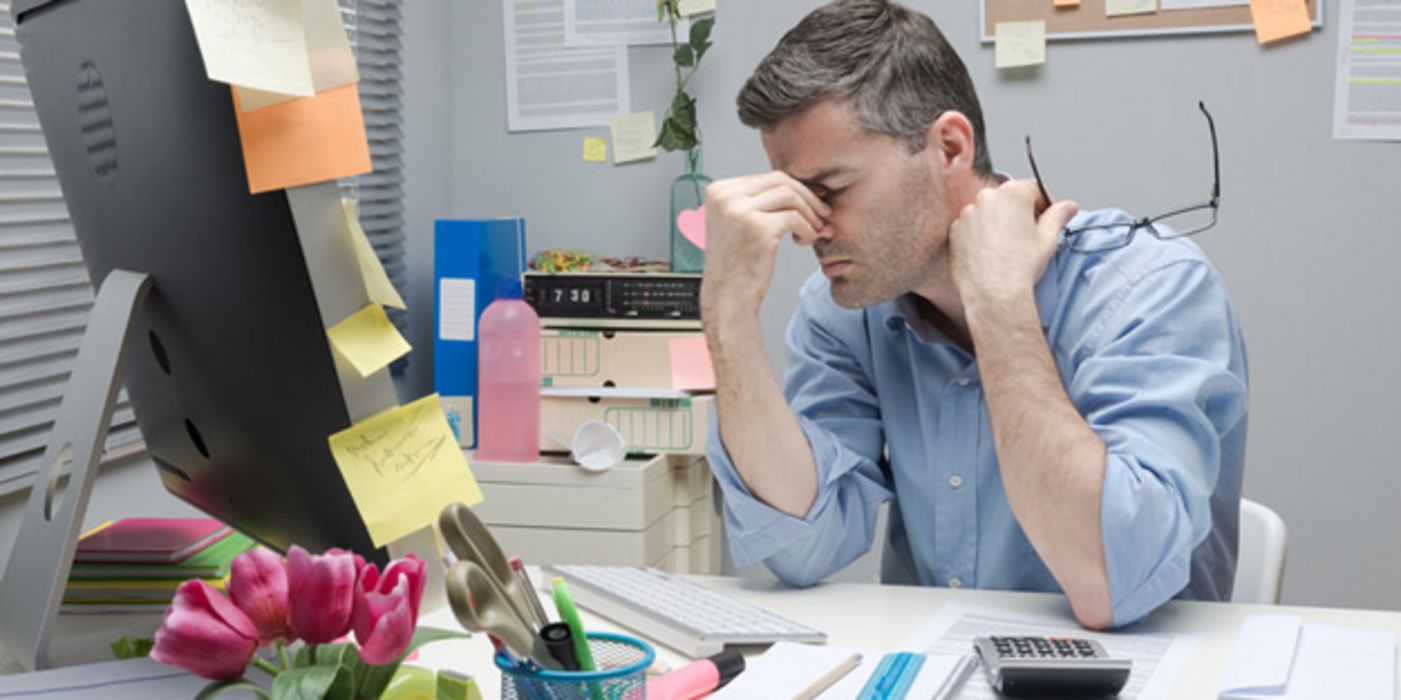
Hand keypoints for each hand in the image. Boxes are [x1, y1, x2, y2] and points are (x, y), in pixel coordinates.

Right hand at [700, 171, 829, 323]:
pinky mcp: (757, 227)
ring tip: (816, 230)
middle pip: (780, 181)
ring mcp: (739, 210)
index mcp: (718, 191)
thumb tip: (799, 184)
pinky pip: (795, 217)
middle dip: (807, 197)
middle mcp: (725, 196)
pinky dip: (807, 228)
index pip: (766, 178)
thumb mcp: (739, 224)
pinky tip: (805, 241)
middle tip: (823, 214)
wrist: (727, 299)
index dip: (796, 189)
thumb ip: (759, 201)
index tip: (813, 202)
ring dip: (810, 213)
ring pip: (790, 195)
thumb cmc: (737, 265)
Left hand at [948, 179, 1078, 310]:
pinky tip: (989, 252)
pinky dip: (979, 234)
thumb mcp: (1048, 239)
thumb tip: (1068, 206)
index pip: (1032, 188)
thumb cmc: (1019, 267)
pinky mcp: (955, 230)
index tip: (1046, 216)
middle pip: (1008, 198)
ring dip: (997, 222)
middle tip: (1027, 235)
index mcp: (1013, 194)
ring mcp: (968, 214)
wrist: (993, 293)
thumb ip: (1058, 216)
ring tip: (1006, 247)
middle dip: (1019, 212)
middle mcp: (987, 198)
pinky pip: (970, 226)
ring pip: (988, 211)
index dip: (1043, 203)